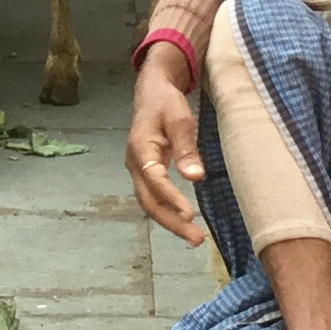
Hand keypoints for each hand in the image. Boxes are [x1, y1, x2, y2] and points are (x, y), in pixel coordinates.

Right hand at [127, 45, 205, 245]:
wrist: (152, 91)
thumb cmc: (166, 102)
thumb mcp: (180, 120)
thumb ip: (186, 148)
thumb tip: (195, 178)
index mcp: (140, 149)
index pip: (155, 180)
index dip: (172, 199)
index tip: (190, 214)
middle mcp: (134, 164)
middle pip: (148, 201)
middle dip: (171, 222)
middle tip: (196, 238)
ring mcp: (138, 170)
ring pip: (150, 202)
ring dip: (170, 221)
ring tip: (193, 236)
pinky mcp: (145, 172)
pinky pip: (153, 196)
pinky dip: (167, 211)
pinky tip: (183, 221)